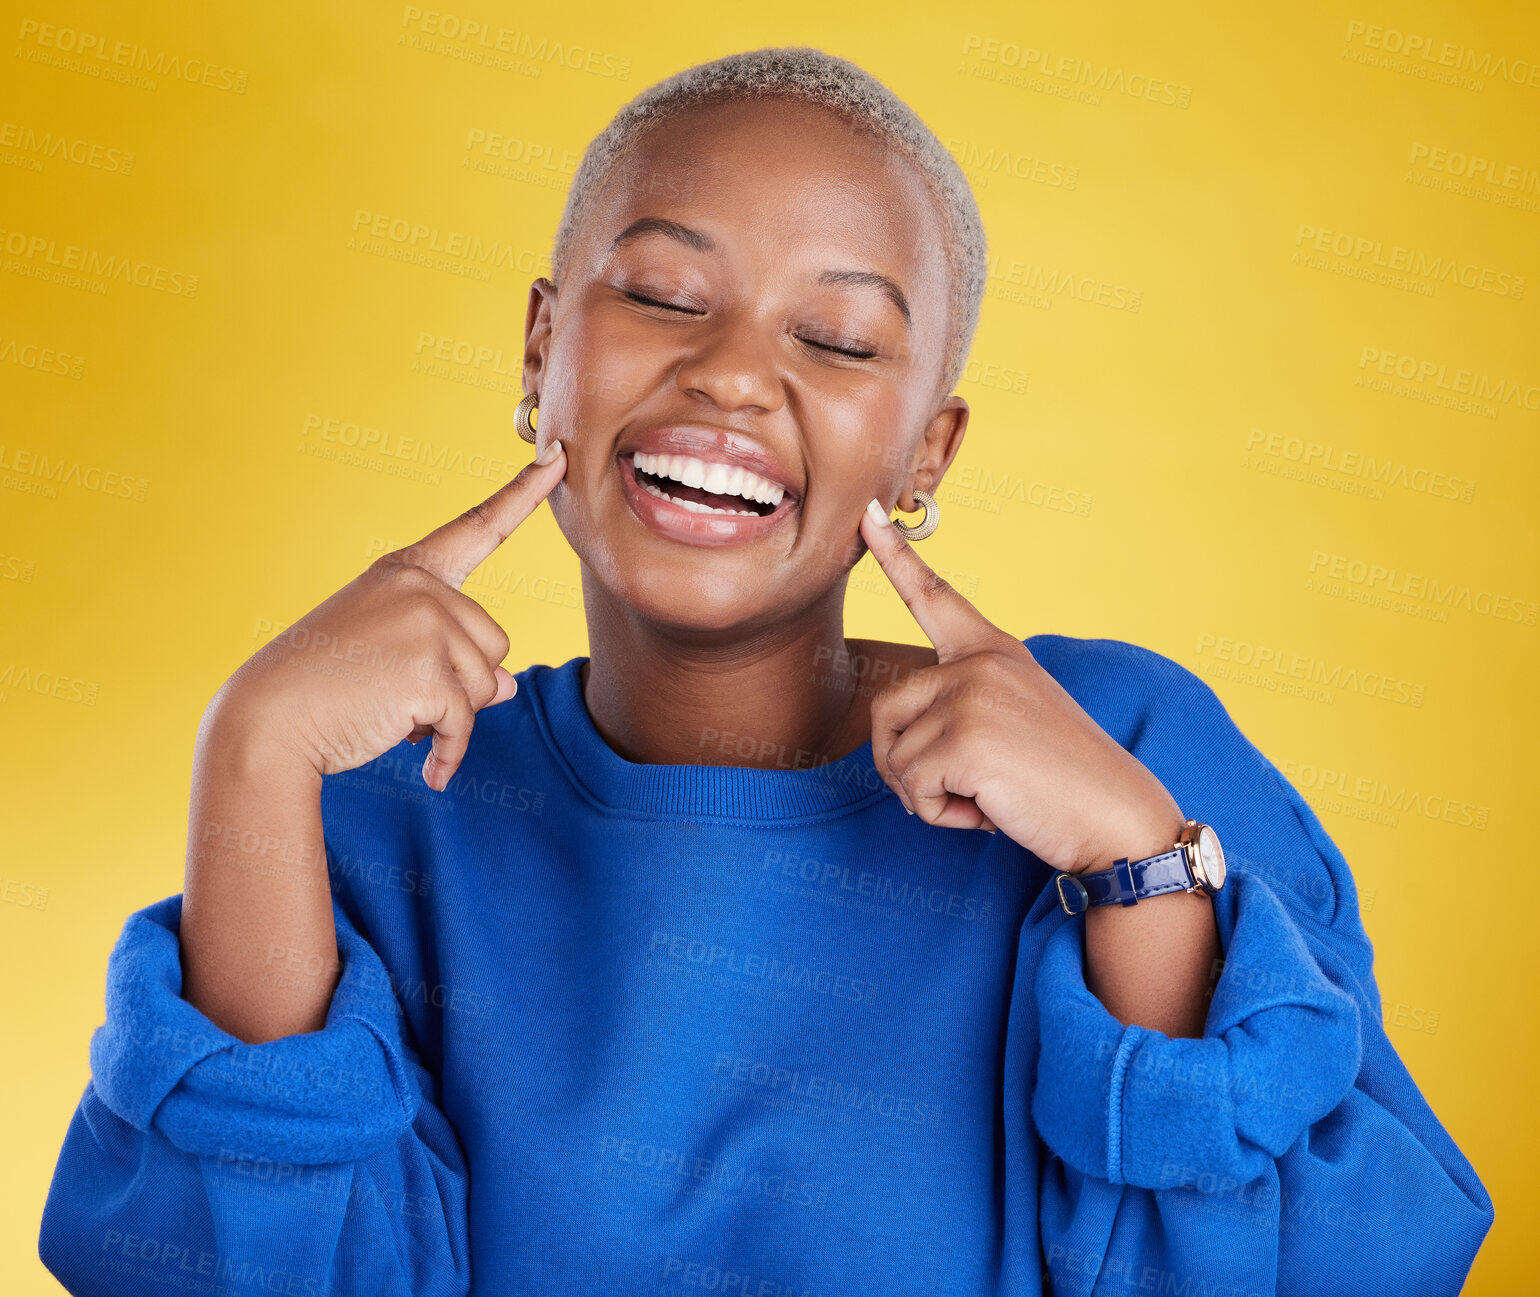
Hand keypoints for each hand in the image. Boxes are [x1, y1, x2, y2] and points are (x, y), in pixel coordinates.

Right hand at [210, 441, 567, 790]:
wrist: (266, 723)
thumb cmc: (325, 690)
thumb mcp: (394, 658)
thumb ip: (452, 657)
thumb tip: (507, 685)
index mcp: (408, 572)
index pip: (476, 527)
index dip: (522, 493)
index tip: (557, 459)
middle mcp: (421, 588)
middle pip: (494, 641)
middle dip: (462, 681)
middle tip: (398, 693)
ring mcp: (426, 624)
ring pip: (488, 682)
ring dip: (453, 715)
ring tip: (394, 713)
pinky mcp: (430, 671)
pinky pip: (467, 721)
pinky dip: (450, 753)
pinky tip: (427, 771)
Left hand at [857, 498, 1184, 873]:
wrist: (1119, 819)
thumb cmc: (1065, 782)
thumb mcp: (1015, 718)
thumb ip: (963, 703)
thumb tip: (894, 735)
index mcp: (994, 651)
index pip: (935, 597)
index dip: (895, 556)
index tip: (866, 516)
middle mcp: (979, 663)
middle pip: (886, 710)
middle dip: (904, 763)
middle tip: (962, 788)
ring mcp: (971, 696)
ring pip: (895, 756)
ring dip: (926, 794)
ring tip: (987, 796)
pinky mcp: (965, 740)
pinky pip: (912, 788)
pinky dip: (940, 816)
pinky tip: (989, 812)